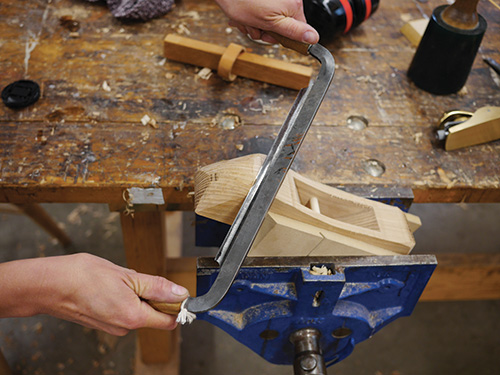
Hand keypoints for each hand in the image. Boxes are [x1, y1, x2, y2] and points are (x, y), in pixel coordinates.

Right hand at [0, 253, 188, 335]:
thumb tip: (180, 294)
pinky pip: (123, 311)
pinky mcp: (102, 323)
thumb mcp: (128, 276)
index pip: (169, 320)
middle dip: (153, 296)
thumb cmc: (84, 277)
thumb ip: (157, 287)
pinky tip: (109, 286)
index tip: (174, 290)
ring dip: (137, 296)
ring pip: (138, 311)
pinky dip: (124, 298)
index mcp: (134, 317)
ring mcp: (112, 327)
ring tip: (118, 281)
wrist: (50, 285)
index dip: (176, 305)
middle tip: (137, 279)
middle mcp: (124, 327)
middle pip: (154, 315)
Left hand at [214, 0, 318, 43]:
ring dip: (254, 26)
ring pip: (268, 23)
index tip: (268, 34)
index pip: (297, 31)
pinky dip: (250, 19)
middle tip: (254, 26)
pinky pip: (260, 16)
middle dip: (264, 31)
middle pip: (281, 27)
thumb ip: (293, 31)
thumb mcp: (270, 22)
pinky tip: (243, 17)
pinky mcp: (265, 0)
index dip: (280, 37)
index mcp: (294, 5)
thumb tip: (314, 38)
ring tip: (245, 20)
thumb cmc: (243, 2)